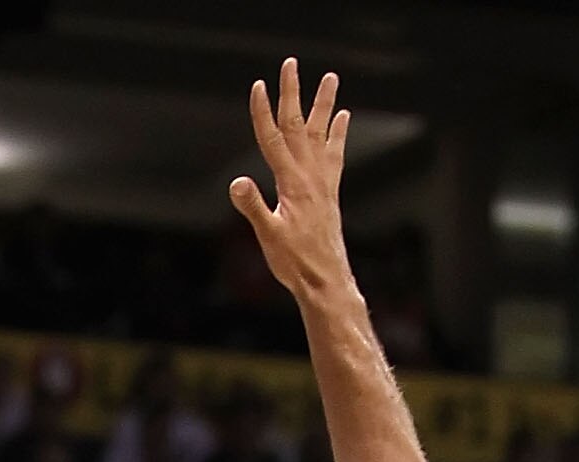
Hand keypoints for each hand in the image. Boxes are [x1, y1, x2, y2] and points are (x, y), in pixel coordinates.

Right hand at [227, 61, 352, 305]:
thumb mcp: (269, 237)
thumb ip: (253, 208)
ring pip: (321, 134)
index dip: (263, 112)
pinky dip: (338, 134)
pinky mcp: (330, 192)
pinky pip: (335, 154)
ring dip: (324, 104)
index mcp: (292, 183)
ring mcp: (322, 182)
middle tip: (291, 64)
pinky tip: (343, 118)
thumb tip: (236, 183)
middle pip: (298, 125)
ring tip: (330, 78)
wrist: (326, 280)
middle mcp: (310, 176)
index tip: (258, 86)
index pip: (273, 139)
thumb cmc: (296, 263)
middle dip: (292, 93)